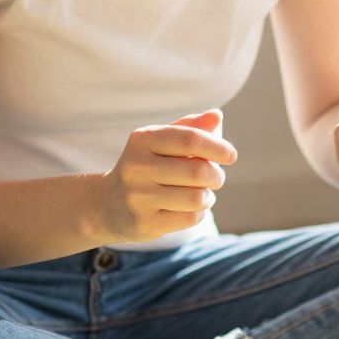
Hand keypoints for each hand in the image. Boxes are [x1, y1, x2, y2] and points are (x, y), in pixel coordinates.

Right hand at [97, 110, 236, 243]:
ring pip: (196, 197)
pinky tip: (191, 208)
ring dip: (208, 196)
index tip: (230, 155)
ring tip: (202, 194)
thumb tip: (216, 116)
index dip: (217, 147)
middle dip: (216, 176)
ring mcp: (138, 197)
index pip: (190, 139)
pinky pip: (190, 218)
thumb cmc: (147, 166)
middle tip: (216, 178)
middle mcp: (136, 167)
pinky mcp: (144, 223)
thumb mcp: (161, 142)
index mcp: (143, 140)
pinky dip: (199, 212)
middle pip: (197, 171)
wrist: (108, 204)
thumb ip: (190, 128)